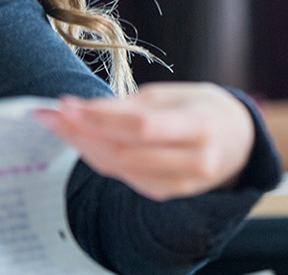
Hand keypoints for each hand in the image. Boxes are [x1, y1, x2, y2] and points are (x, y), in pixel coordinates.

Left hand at [32, 83, 255, 201]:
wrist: (237, 142)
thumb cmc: (204, 108)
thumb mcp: (176, 94)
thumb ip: (132, 104)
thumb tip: (83, 109)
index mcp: (201, 126)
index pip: (141, 126)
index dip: (100, 117)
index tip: (66, 103)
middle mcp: (193, 161)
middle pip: (123, 152)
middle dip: (80, 133)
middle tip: (50, 114)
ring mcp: (179, 184)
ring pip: (118, 168)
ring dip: (82, 146)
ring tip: (57, 124)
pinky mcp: (165, 194)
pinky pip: (123, 177)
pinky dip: (98, 158)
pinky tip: (83, 141)